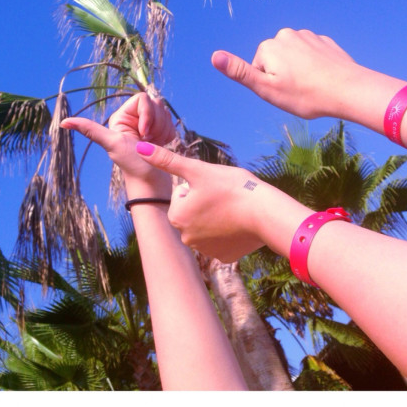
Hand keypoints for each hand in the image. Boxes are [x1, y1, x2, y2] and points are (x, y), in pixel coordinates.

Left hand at [60, 93, 175, 196]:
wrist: (152, 184)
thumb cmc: (132, 165)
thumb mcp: (111, 144)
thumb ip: (90, 130)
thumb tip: (63, 123)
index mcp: (122, 118)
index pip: (143, 99)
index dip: (148, 114)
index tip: (144, 133)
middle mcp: (134, 120)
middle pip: (156, 104)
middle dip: (157, 123)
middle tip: (149, 140)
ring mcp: (148, 127)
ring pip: (165, 113)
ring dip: (164, 130)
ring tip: (154, 145)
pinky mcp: (160, 134)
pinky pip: (171, 124)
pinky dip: (169, 135)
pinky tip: (161, 147)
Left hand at [135, 141, 268, 261]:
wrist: (266, 214)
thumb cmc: (232, 187)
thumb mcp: (197, 170)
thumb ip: (167, 160)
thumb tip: (139, 148)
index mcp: (177, 216)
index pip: (181, 194)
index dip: (198, 186)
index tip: (213, 187)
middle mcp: (186, 238)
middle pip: (193, 211)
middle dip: (205, 202)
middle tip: (224, 197)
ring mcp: (206, 250)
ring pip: (207, 225)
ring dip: (216, 216)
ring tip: (233, 209)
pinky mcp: (224, 257)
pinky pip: (222, 240)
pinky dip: (229, 231)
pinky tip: (239, 224)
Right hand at [212, 28, 358, 118]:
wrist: (348, 90)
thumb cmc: (304, 95)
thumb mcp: (266, 88)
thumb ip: (239, 71)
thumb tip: (214, 56)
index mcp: (268, 46)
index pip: (258, 69)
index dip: (268, 85)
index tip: (283, 92)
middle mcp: (286, 35)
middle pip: (274, 61)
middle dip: (282, 75)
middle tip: (296, 91)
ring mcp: (307, 36)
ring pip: (293, 58)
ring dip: (298, 71)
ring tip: (310, 87)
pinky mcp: (324, 42)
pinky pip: (310, 56)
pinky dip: (313, 67)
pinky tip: (323, 79)